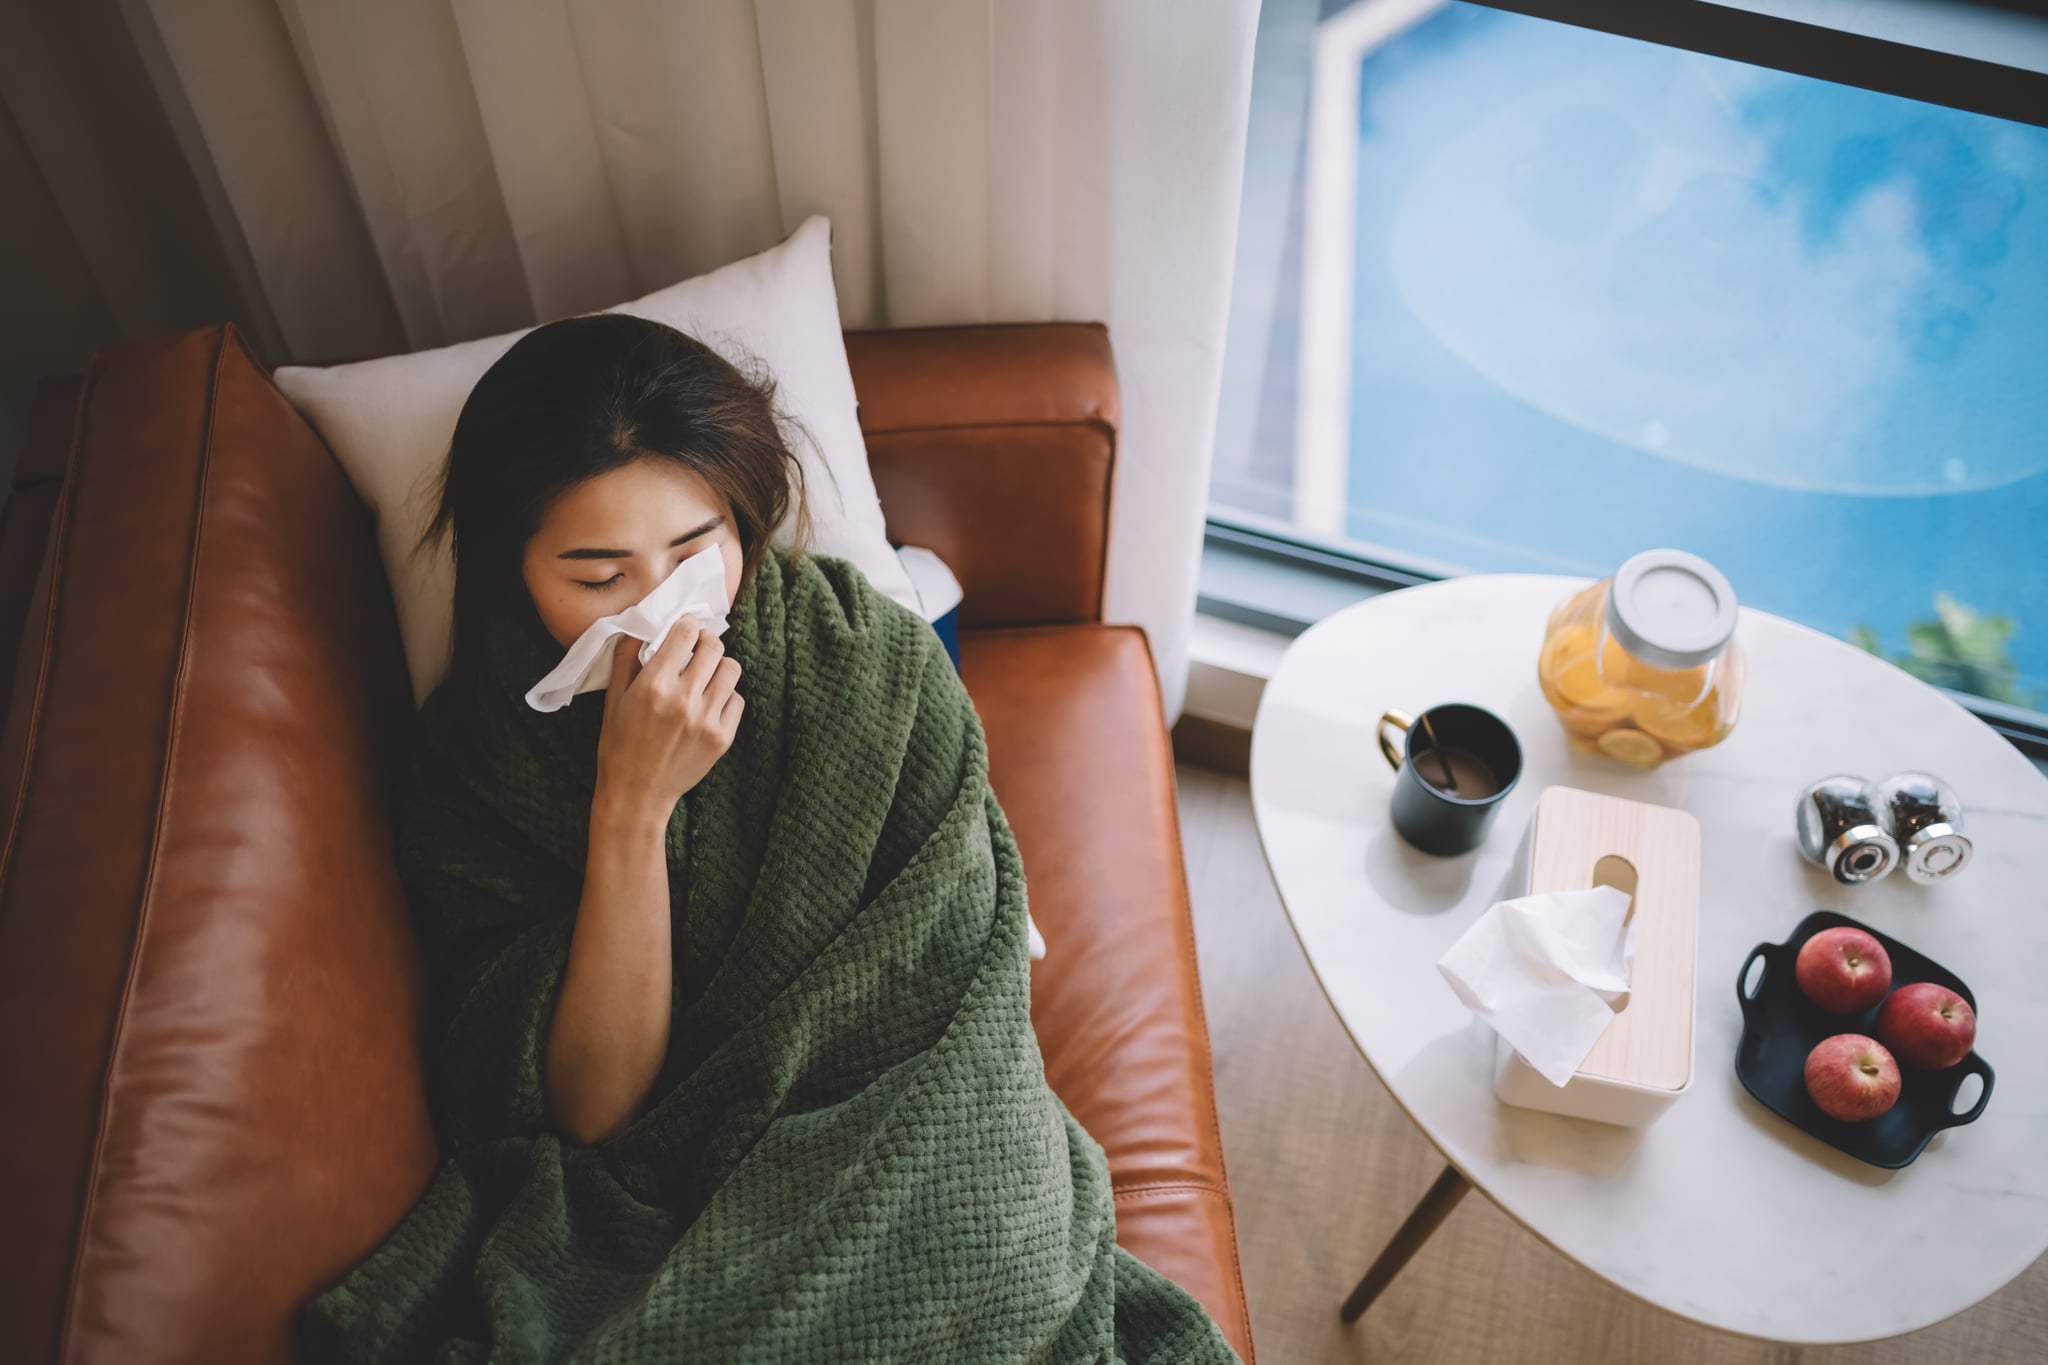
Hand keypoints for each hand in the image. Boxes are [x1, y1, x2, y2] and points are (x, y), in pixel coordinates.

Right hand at [591, 616, 742, 826]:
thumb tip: (639, 630)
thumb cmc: (619, 746)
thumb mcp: (613, 700)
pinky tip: (709, 702)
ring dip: (718, 666)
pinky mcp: (722, 737)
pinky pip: (737, 699)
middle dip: (705, 641)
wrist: (637, 794)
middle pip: (714, 647)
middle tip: (698, 647)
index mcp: (654, 685)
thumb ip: (625, 659)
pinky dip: (725, 695)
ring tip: (705, 675)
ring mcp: (707, 719)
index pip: (685, 634)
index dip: (686, 625)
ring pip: (731, 669)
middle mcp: (684, 699)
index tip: (685, 628)